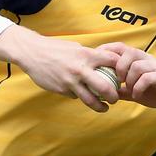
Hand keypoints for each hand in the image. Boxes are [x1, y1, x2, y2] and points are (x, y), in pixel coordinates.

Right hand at [0, 25, 120, 111]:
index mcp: (86, 54)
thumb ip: (89, 55)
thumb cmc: (55, 48)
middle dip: (114, 96)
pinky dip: (79, 96)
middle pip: (105, 87)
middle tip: (116, 98)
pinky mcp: (62, 90)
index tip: (124, 76)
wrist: (32, 53)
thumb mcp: (75, 47)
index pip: (112, 61)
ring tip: (105, 108)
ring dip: (100, 106)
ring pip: (90, 99)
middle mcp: (80, 69)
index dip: (121, 69)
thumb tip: (103, 62)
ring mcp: (70, 81)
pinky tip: (78, 93)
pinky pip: (75, 96)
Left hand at [97, 42, 155, 119]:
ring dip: (129, 79)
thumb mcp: (134, 91)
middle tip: (117, 80)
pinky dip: (138, 87)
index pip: (121, 47)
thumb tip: (103, 91)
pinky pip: (146, 78)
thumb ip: (121, 89)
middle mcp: (147, 59)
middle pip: (128, 52)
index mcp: (139, 59)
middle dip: (118, 66)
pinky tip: (137, 95)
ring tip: (129, 90)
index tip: (97, 59)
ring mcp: (155, 66)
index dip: (107, 49)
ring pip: (136, 65)